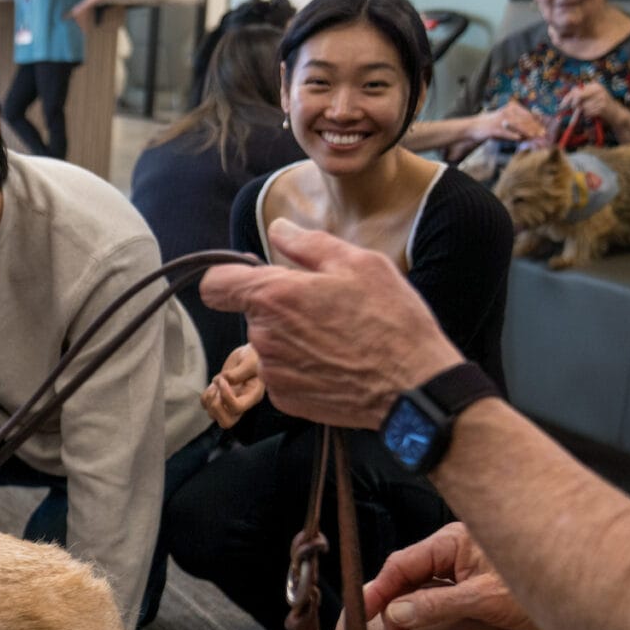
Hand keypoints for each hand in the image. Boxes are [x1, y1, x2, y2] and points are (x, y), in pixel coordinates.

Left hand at [199, 219, 461, 429]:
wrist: (414, 387)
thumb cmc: (391, 321)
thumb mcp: (359, 264)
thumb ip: (308, 243)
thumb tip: (278, 229)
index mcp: (274, 297)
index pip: (215, 284)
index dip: (229, 277)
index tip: (253, 276)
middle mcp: (263, 337)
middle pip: (252, 313)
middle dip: (279, 306)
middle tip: (325, 305)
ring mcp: (272, 372)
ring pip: (268, 343)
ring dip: (290, 337)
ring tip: (336, 336)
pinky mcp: (285, 399)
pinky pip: (281, 372)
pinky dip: (300, 366)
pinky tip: (335, 363)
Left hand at [200, 343, 264, 428]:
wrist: (249, 354)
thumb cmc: (254, 356)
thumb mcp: (250, 360)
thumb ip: (240, 371)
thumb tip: (226, 380)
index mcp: (253, 395)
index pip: (237, 408)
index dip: (225, 396)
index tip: (223, 379)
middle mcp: (243, 403)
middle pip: (226, 423)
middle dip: (216, 405)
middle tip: (218, 389)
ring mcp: (230, 403)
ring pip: (213, 416)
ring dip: (210, 399)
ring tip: (216, 384)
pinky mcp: (220, 399)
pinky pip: (206, 406)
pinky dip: (205, 396)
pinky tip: (213, 385)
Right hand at [362, 522, 539, 629]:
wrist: (591, 599)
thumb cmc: (544, 589)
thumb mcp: (484, 600)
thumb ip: (435, 605)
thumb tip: (394, 614)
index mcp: (456, 540)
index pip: (404, 562)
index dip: (380, 588)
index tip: (364, 611)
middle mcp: (460, 548)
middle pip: (411, 572)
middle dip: (392, 600)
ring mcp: (469, 565)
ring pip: (425, 584)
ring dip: (409, 608)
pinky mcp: (480, 583)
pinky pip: (442, 592)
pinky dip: (427, 609)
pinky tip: (420, 626)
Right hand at [475, 99, 543, 144]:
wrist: (474, 127)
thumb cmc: (493, 126)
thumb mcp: (507, 122)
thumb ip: (520, 125)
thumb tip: (534, 132)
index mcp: (511, 107)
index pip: (528, 115)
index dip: (537, 122)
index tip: (545, 129)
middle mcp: (507, 111)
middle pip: (524, 120)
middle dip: (535, 128)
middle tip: (543, 134)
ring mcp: (500, 120)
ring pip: (518, 125)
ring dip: (527, 132)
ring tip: (535, 136)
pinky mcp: (494, 128)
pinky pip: (506, 132)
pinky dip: (513, 136)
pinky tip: (520, 139)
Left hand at [558, 81, 616, 122]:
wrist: (616, 113)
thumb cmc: (601, 106)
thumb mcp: (591, 98)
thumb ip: (580, 97)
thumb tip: (564, 102)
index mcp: (595, 85)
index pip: (576, 90)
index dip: (567, 98)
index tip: (561, 106)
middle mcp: (598, 89)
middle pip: (578, 96)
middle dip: (573, 104)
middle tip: (574, 109)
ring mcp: (601, 98)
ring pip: (583, 106)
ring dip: (584, 111)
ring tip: (591, 111)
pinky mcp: (603, 107)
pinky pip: (588, 112)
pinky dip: (588, 115)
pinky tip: (594, 114)